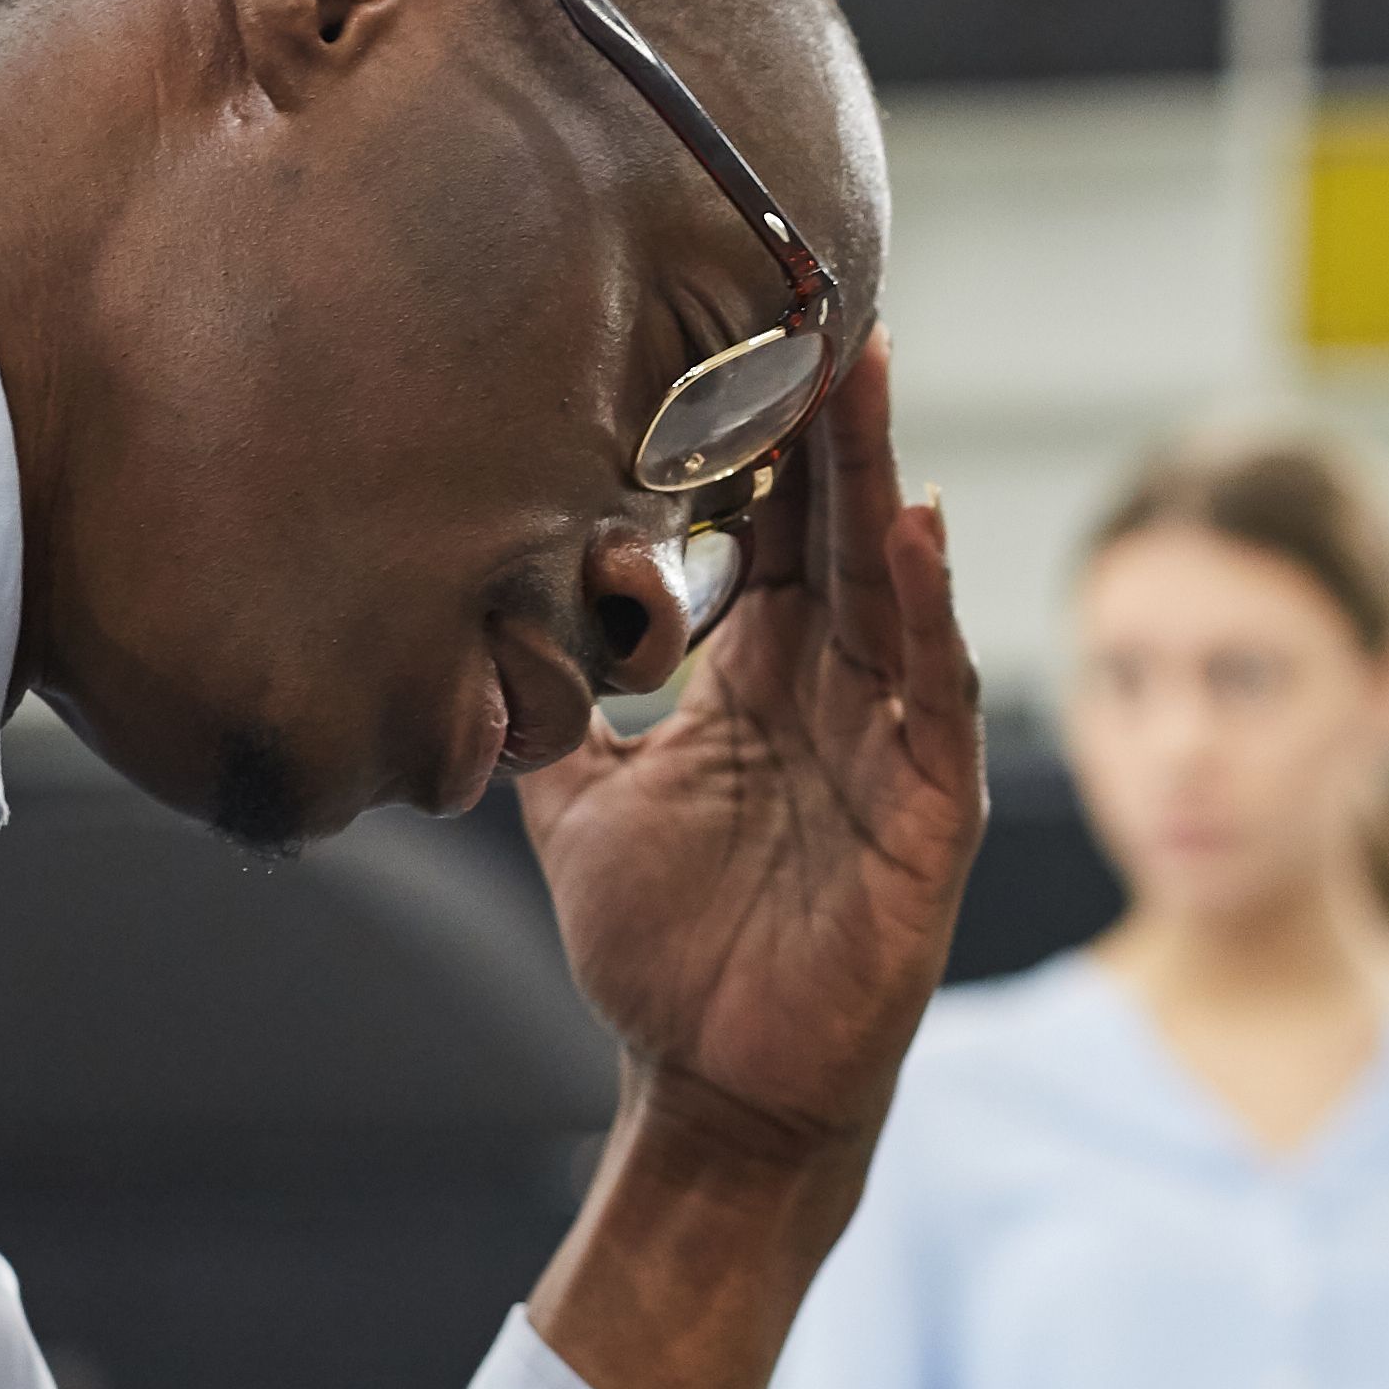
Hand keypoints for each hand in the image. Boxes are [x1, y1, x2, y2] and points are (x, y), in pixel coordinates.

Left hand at [511, 341, 984, 1388]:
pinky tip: (910, 525)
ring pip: (891, 583)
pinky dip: (926, 604)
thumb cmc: (663, 952)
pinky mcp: (928, 809)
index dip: (757, 439)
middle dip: (829, 420)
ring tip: (864, 377)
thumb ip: (542, 712)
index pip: (774, 530)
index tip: (729, 328)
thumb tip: (454, 632)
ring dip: (878, 478)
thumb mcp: (575, 805)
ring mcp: (891, 744)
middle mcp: (834, 691)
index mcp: (761, 677)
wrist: (711, 1089)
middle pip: (838, 525)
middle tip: (815, 300)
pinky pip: (935, 690)